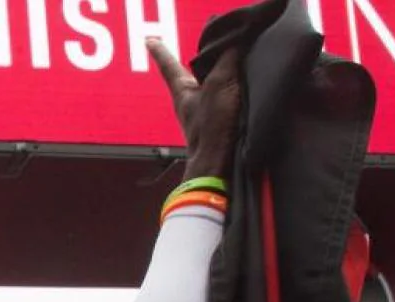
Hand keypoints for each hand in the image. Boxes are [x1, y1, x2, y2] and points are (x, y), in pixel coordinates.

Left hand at [148, 39, 240, 180]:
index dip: (160, 51)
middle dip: (203, 60)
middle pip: (192, 73)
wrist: (219, 168)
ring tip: (236, 63)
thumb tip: (232, 43)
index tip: (149, 42)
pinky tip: (245, 91)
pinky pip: (226, 100)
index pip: (169, 64)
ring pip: (211, 86)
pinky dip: (235, 91)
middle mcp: (189, 102)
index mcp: (182, 91)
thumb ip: (226, 60)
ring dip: (222, 75)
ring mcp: (203, 115)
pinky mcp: (218, 125)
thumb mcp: (220, 85)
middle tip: (210, 46)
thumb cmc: (212, 129)